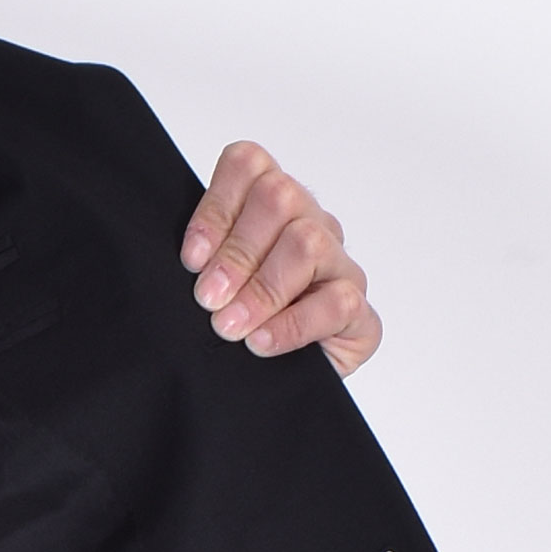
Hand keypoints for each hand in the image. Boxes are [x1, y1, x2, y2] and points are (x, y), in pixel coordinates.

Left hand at [180, 141, 381, 377]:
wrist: (277, 388)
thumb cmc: (241, 328)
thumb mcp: (214, 288)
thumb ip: (204, 262)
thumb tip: (190, 264)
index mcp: (272, 205)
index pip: (249, 164)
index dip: (217, 207)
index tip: (192, 259)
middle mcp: (311, 224)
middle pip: (281, 197)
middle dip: (237, 252)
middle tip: (208, 298)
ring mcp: (340, 267)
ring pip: (309, 243)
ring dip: (262, 288)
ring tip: (230, 326)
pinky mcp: (360, 315)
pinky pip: (338, 303)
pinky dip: (292, 324)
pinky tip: (261, 342)